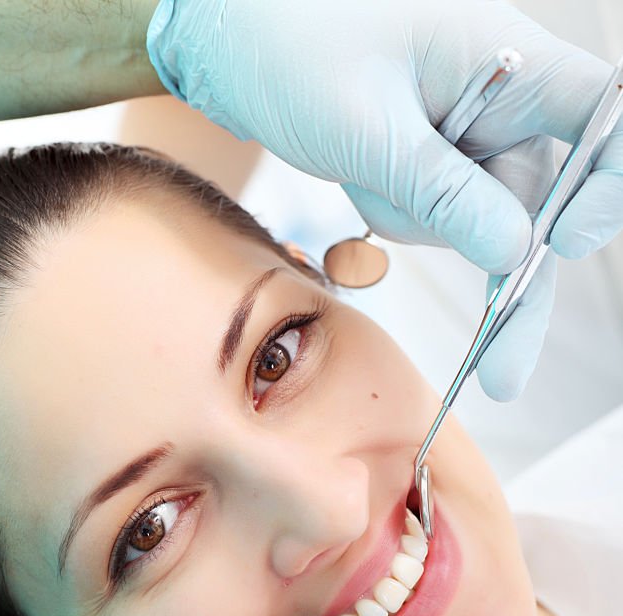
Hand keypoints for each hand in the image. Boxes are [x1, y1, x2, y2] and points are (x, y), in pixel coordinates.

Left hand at [147, 0, 621, 399]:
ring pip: (487, 222)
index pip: (598, 116)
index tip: (568, 239)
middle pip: (548, 198)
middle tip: (506, 371)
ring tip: (363, 167)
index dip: (605, 183)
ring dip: (425, 225)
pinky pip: (444, 219)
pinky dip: (408, 220)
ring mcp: (471, 132)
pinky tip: (364, 179)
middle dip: (516, 279)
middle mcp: (503, 96)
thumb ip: (445, 192)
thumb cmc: (295, 45)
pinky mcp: (438, 161)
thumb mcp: (370, 128)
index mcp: (506, 59)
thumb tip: (516, 252)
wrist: (237, 36)